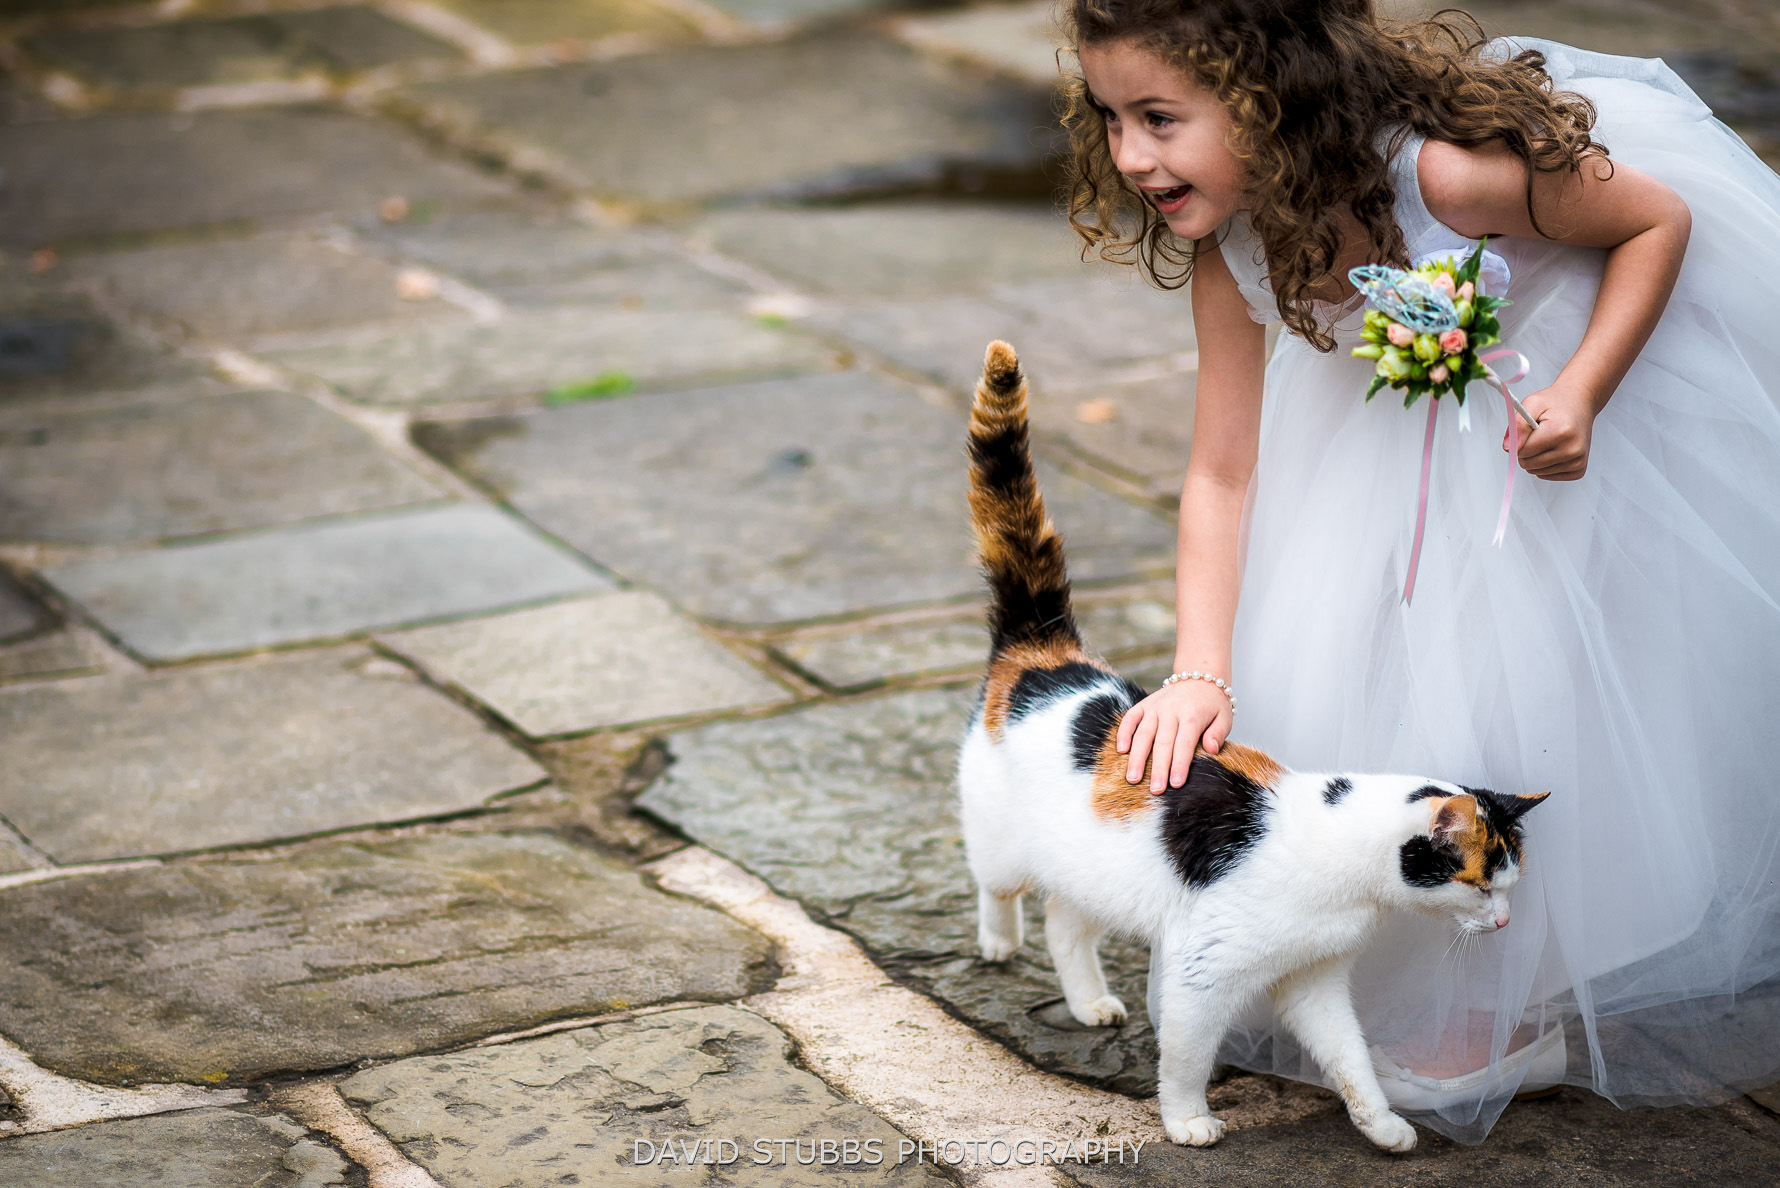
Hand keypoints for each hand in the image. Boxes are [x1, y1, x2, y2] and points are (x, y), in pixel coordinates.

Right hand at [1116, 679, 1232, 793]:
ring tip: (1133, 778)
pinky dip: (1124, 733)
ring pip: (1143, 734)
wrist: (1199, 676)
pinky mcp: (1145, 704)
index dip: (1179, 764)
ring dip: (1137, 757)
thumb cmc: (1212, 704)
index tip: (1176, 784)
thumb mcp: (1224, 716)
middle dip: (1158, 768)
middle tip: (1155, 790)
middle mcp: (1171, 710)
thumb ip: (1218, 733)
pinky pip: (1130, 718)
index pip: (1184, 743)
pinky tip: (1121, 750)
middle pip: (1162, 742)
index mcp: (1192, 715)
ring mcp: (1155, 706)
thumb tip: (1211, 750)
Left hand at [1504, 384, 1595, 480]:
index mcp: (1560, 431)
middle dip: (1527, 450)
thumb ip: (1518, 424)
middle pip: (1529, 464)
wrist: (1580, 402)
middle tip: (1539, 434)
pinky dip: (1546, 465)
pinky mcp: (1579, 469)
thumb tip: (1508, 447)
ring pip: (1537, 472)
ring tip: (1548, 439)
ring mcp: (1577, 461)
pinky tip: (1554, 449)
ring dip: (1536, 458)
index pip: (1523, 451)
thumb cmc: (1556, 403)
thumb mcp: (1532, 403)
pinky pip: (1548, 476)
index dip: (1520, 440)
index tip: (1530, 430)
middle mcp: (1572, 448)